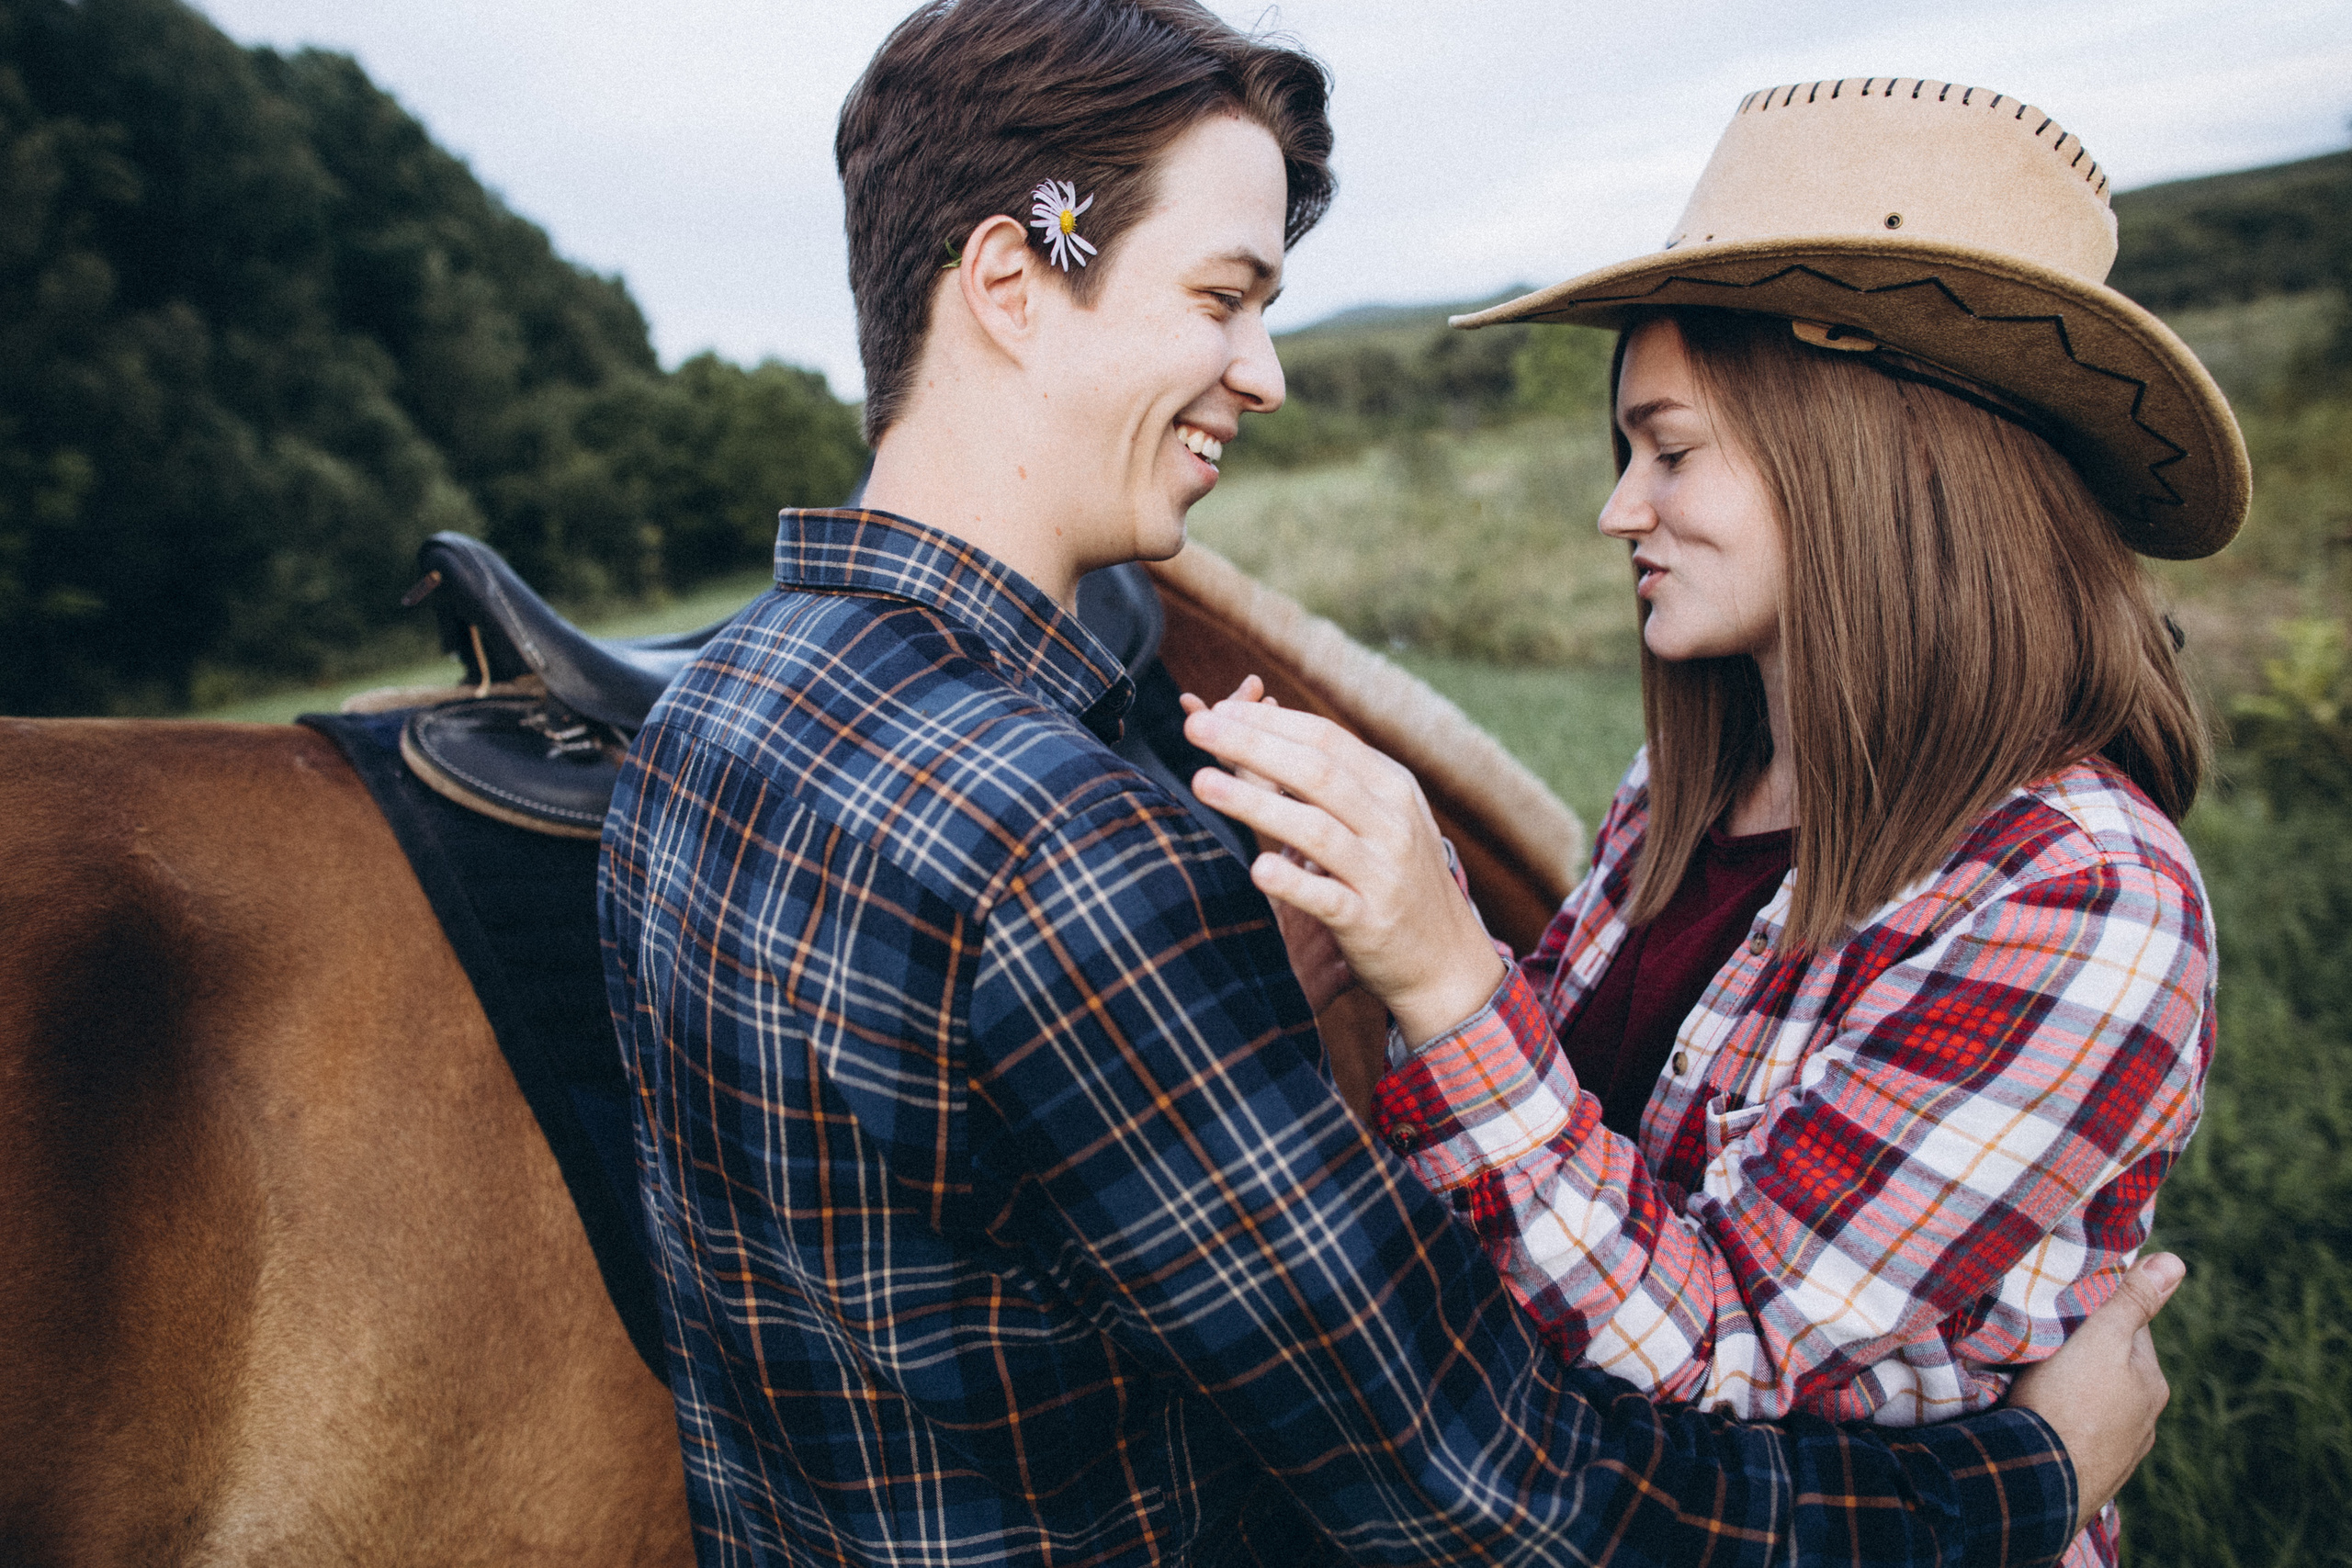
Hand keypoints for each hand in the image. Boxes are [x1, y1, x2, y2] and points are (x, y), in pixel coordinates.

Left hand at [1182, 695, 1504, 1046]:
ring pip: (1316, 829)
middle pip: (1316, 772)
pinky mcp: (1371, 921)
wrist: (1447, 959)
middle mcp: (1391, 823)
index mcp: (1392, 787)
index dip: (1269, 722)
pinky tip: (1256, 870)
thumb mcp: (1377, 821)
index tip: (1219, 710)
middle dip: (1252, 745)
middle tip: (1197, 728)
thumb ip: (1327, 785)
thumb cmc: (1396, 878)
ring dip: (1256, 803)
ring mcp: (1383, 873)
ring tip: (1203, 783)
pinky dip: (1293, 881)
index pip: (1326, 739)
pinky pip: (1328, 897)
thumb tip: (1256, 737)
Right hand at [2007, 1252, 2183, 1534]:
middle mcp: (2145, 1419)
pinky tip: (2045, 1420)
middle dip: (2088, 1354)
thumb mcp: (2100, 1338)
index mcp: (2152, 1382)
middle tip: (2049, 1339)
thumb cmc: (2070, 1401)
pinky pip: (2080, 1434)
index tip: (2068, 1303)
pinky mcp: (2091, 1473)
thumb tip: (2177, 1261)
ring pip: (2099, 1404)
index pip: (2131, 1328)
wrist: (2042, 1481)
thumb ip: (2132, 1301)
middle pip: (2115, 1368)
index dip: (2100, 1311)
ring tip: (2041, 1381)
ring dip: (2077, 1392)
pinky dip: (2067, 1423)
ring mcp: (2120, 1451)